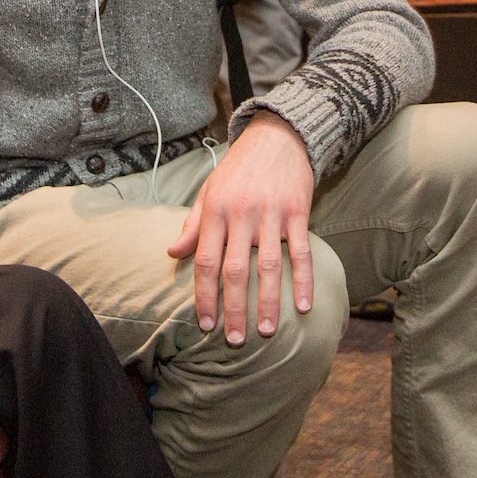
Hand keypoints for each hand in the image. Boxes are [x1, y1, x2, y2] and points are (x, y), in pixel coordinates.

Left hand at [165, 112, 314, 346]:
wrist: (277, 136)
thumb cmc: (238, 168)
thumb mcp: (209, 191)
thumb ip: (192, 225)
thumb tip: (172, 254)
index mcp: (215, 212)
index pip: (206, 262)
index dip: (204, 296)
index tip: (205, 325)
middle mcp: (241, 215)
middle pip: (235, 271)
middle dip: (234, 309)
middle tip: (235, 341)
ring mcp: (271, 214)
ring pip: (268, 267)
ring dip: (268, 302)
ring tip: (266, 331)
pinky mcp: (297, 211)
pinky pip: (300, 251)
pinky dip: (302, 279)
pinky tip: (304, 305)